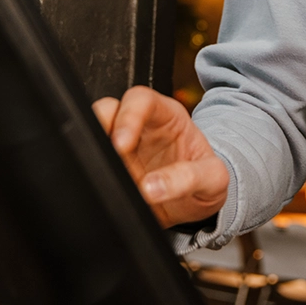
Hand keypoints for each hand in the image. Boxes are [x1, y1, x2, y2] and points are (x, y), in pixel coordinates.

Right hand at [93, 86, 229, 228]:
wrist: (198, 205)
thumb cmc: (206, 182)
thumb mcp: (214, 179)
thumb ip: (191, 178)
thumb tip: (153, 186)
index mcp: (168, 117)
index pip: (141, 100)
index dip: (128, 116)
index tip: (122, 144)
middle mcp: (140, 129)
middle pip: (108, 110)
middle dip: (99, 128)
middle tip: (106, 158)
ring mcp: (122, 150)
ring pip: (93, 134)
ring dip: (92, 152)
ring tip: (104, 176)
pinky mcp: (112, 171)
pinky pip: (93, 166)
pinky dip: (92, 175)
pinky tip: (103, 188)